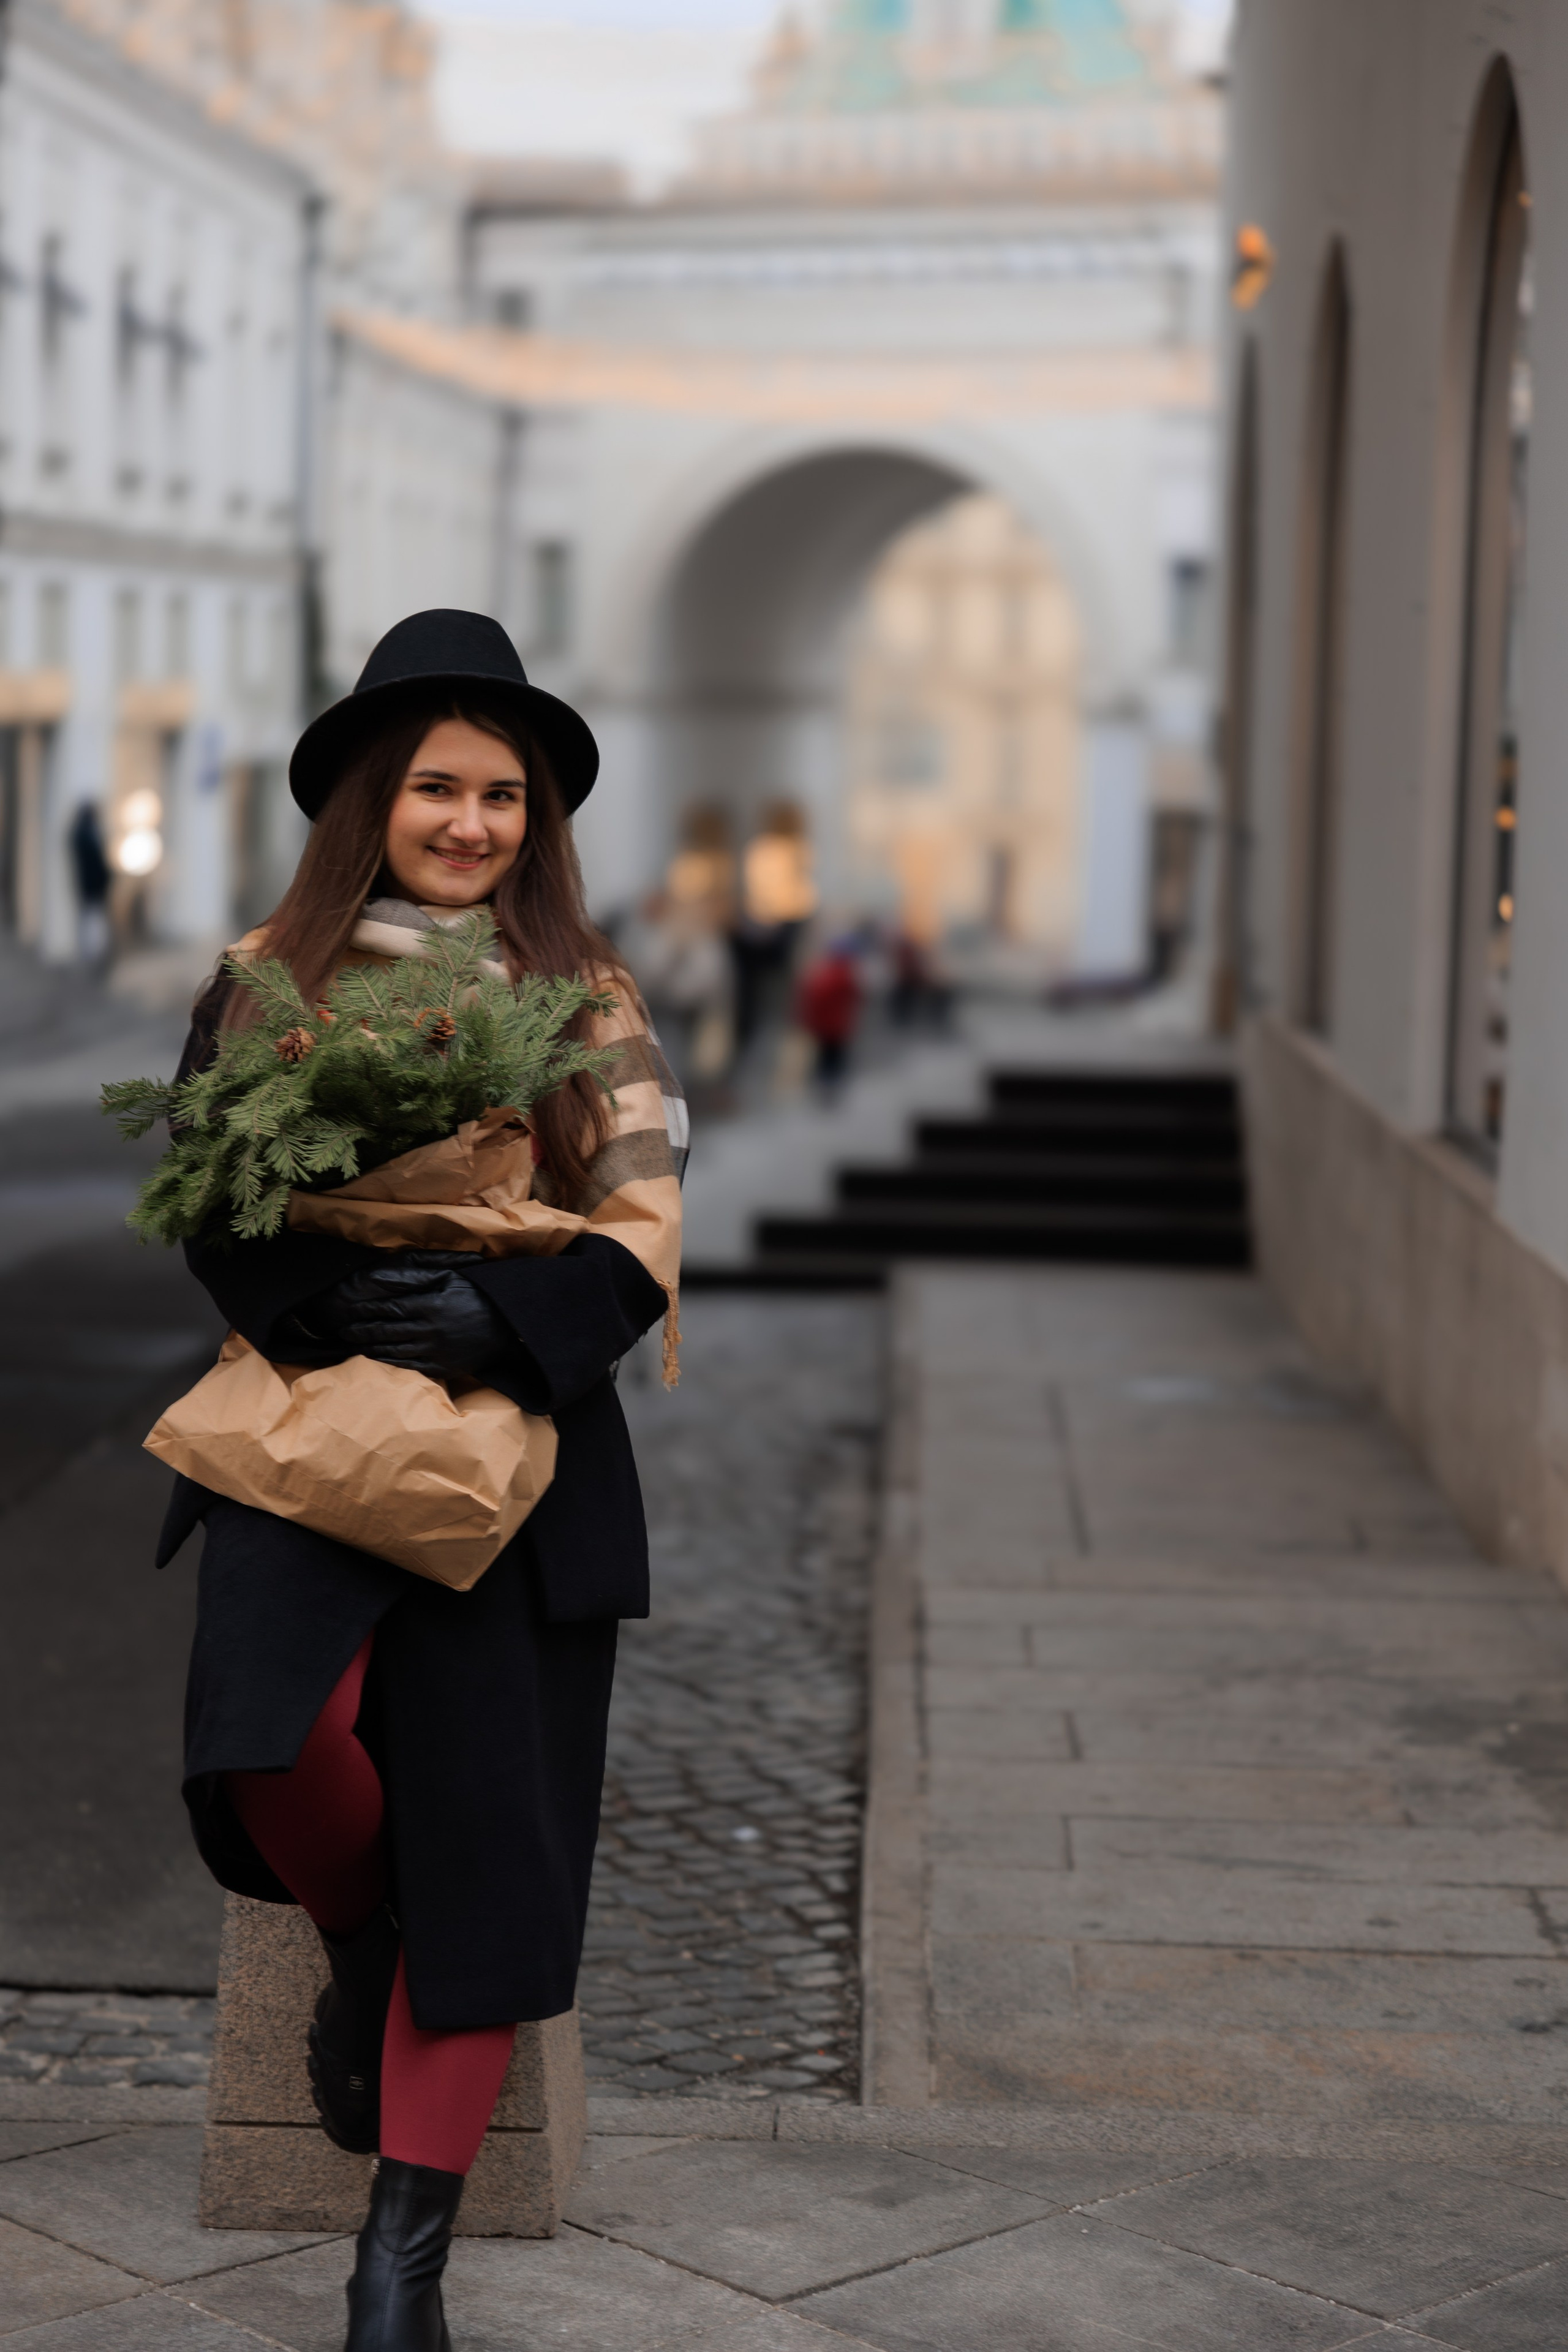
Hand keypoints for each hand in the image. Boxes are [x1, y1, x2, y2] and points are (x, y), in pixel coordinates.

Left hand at [290, 1251, 513, 1382]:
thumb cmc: (480, 1298)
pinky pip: (406, 1365)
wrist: (507, 1331)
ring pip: (391, 1349)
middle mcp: (427, 1330)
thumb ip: (423, 1276)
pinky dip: (386, 1362)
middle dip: (361, 1329)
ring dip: (369, 1346)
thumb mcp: (453, 1278)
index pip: (390, 1307)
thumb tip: (397, 1273)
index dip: (369, 1308)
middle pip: (385, 1330)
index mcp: (428, 1306)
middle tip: (343, 1328)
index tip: (353, 1307)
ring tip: (353, 1343)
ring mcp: (432, 1350)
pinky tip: (375, 1358)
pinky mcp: (438, 1366)